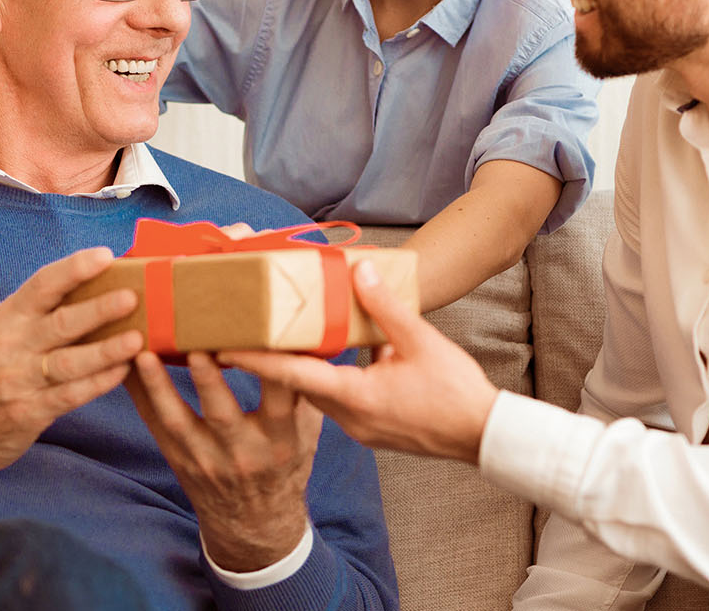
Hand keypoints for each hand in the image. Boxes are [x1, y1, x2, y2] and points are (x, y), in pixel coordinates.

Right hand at [0, 247, 144, 508]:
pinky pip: (70, 395)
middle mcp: (10, 344)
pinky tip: (123, 372)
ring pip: (69, 361)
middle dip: (99, 309)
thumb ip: (39, 314)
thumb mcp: (3, 334)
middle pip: (61, 322)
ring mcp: (18, 379)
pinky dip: (98, 383)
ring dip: (105, 350)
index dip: (74, 268)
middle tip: (132, 297)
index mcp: (7, 317)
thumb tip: (96, 286)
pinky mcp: (27, 411)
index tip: (106, 256)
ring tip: (136, 338)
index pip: (42, 284)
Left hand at [126, 351, 321, 571]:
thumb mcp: (307, 433)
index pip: (279, 400)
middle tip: (195, 348)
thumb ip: (304, 391)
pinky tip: (124, 366)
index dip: (269, 370)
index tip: (258, 338)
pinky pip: (155, 424)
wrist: (254, 521)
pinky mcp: (179, 458)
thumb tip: (301, 337)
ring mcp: (206, 458)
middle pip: (222, 414)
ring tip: (144, 354)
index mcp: (281, 440)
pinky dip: (139, 395)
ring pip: (177, 420)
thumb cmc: (284, 463)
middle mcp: (243, 451)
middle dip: (208, 381)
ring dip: (159, 387)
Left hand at [221, 260, 498, 464]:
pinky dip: (328, 381)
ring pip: (319, 394)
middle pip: (300, 385)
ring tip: (284, 343)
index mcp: (356, 397)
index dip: (256, 359)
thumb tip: (360, 272)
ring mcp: (361, 428)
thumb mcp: (421, 342)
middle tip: (244, 337)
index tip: (224, 348)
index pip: (293, 375)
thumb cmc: (456, 393)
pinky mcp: (373, 430)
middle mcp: (351, 417)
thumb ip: (386, 307)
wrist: (484, 436)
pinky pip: (339, 402)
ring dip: (302, 371)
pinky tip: (338, 360)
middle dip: (273, 361)